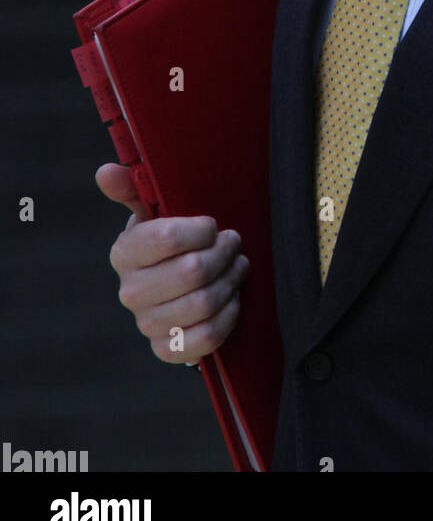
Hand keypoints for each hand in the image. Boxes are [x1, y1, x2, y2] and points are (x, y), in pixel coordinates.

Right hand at [95, 163, 248, 363]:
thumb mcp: (154, 212)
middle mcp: (130, 292)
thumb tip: (106, 171)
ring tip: (238, 266)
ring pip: (204, 303)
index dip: (201, 230)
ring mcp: (148, 324)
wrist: (176, 289)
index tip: (213, 225)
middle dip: (223, 254)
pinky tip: (233, 298)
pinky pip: (207, 337)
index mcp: (125, 253)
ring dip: (231, 280)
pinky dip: (228, 315)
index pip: (167, 237)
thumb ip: (133, 187)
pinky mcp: (168, 349)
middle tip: (234, 242)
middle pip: (193, 271)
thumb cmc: (170, 242)